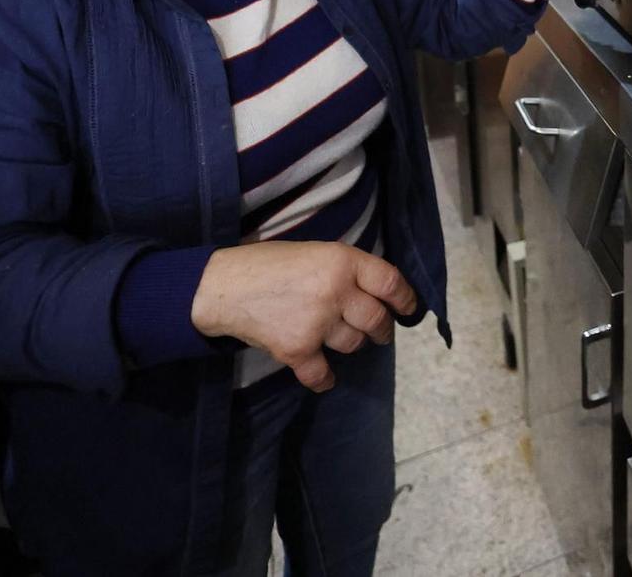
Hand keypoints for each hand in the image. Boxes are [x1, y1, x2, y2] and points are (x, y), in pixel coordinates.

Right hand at [190, 242, 417, 391]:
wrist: (223, 287)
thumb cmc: (270, 263)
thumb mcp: (315, 251)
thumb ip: (345, 270)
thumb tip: (375, 291)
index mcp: (343, 261)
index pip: (391, 283)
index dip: (406, 299)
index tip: (409, 309)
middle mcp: (336, 291)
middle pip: (377, 320)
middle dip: (382, 329)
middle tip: (379, 332)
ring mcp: (318, 322)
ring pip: (353, 344)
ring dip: (351, 345)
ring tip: (339, 338)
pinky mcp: (297, 349)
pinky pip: (322, 374)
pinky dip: (325, 379)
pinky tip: (325, 378)